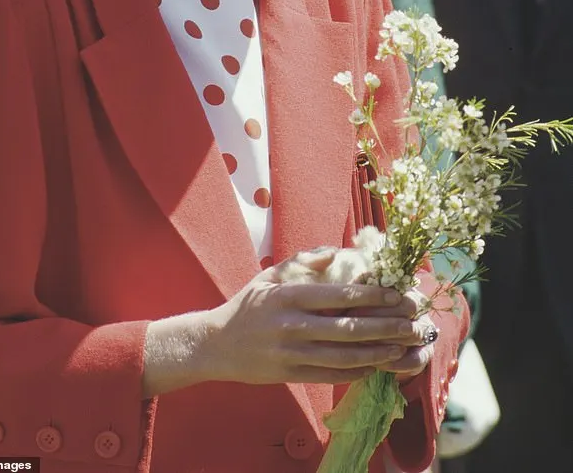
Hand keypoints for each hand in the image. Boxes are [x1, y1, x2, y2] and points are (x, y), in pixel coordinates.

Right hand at [198, 251, 434, 385]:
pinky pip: (330, 375)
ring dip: (378, 352)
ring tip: (403, 348)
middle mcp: (292, 324)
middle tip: (414, 323)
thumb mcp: (270, 275)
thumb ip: (303, 261)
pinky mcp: (290, 375)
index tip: (398, 295)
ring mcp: (291, 352)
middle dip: (386, 326)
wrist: (215, 344)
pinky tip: (377, 366)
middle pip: (348, 327)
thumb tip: (335, 253)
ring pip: (344, 355)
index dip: (373, 296)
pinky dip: (357, 371)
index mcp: (289, 295)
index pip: (339, 295)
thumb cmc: (248, 305)